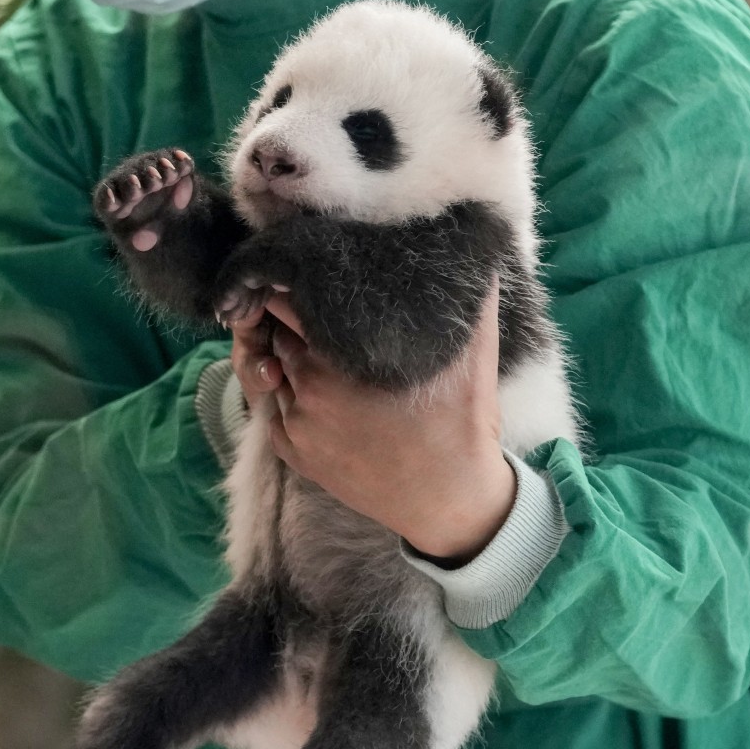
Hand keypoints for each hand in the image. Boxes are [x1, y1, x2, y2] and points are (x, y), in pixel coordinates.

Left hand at [230, 280, 515, 563]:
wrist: (452, 500)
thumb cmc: (462, 422)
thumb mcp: (474, 351)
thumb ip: (469, 294)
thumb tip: (477, 248)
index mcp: (337, 356)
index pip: (285, 299)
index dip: (292, 281)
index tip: (307, 274)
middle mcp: (308, 387)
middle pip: (274, 331)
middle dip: (286, 314)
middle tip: (310, 305)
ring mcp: (298, 424)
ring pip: (272, 368)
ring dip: (285, 352)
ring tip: (314, 343)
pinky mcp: (295, 454)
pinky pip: (273, 407)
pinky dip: (285, 390)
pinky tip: (311, 382)